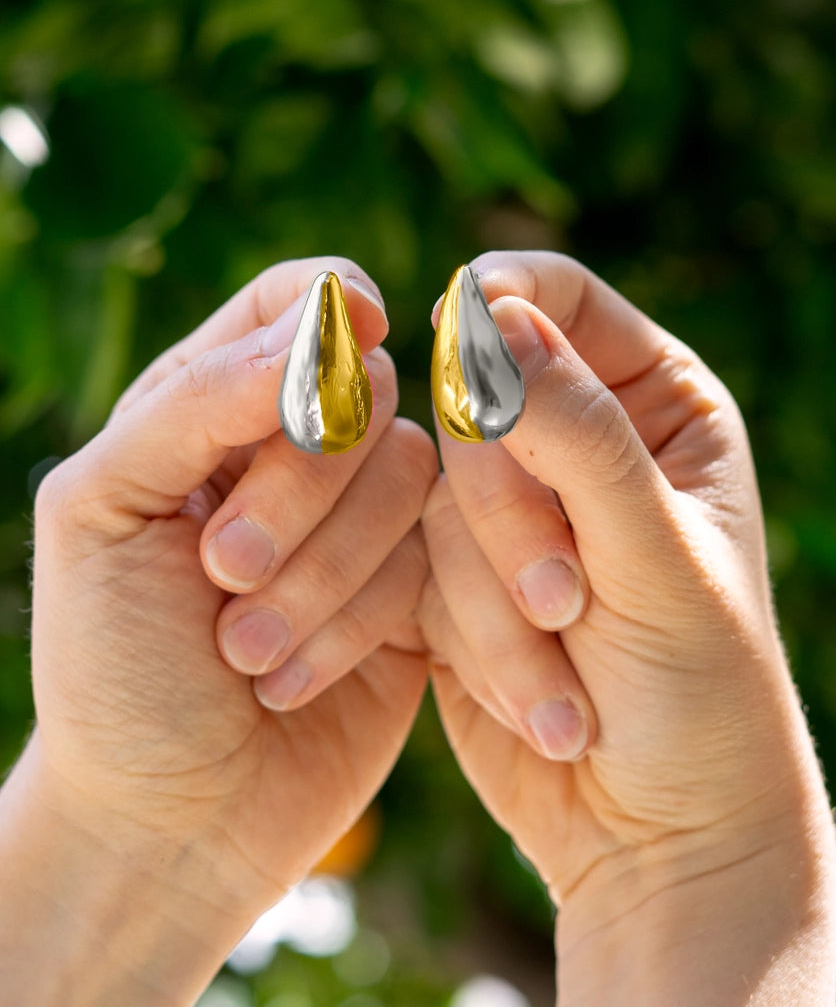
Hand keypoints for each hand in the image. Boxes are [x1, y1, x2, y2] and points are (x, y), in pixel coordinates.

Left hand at [1, 256, 436, 1005]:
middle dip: (298, 488)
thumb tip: (326, 319)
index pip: (298, 302)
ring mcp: (360, 521)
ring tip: (247, 652)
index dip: (334, 313)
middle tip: (222, 573)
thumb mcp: (104, 513)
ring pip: (410, 475)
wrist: (168, 823)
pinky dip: (362, 621)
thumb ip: (195, 401)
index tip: (351, 351)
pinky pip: (440, 560)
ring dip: (325, 573)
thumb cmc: (112, 666)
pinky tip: (293, 682)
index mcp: (205, 404)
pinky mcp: (412, 592)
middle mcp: (292, 449)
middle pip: (364, 389)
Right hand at [420, 251, 835, 1005]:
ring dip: (490, 594)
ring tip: (562, 683)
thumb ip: (577, 436)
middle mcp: (579, 442)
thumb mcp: (651, 556)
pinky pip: (411, 563)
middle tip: (561, 600)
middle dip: (507, 509)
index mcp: (657, 403)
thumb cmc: (698, 694)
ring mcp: (513, 510)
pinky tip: (531, 700)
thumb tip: (492, 315)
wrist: (660, 836)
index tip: (454, 341)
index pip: (560, 297)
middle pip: (476, 395)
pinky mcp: (456, 576)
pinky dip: (461, 632)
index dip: (498, 303)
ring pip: (436, 489)